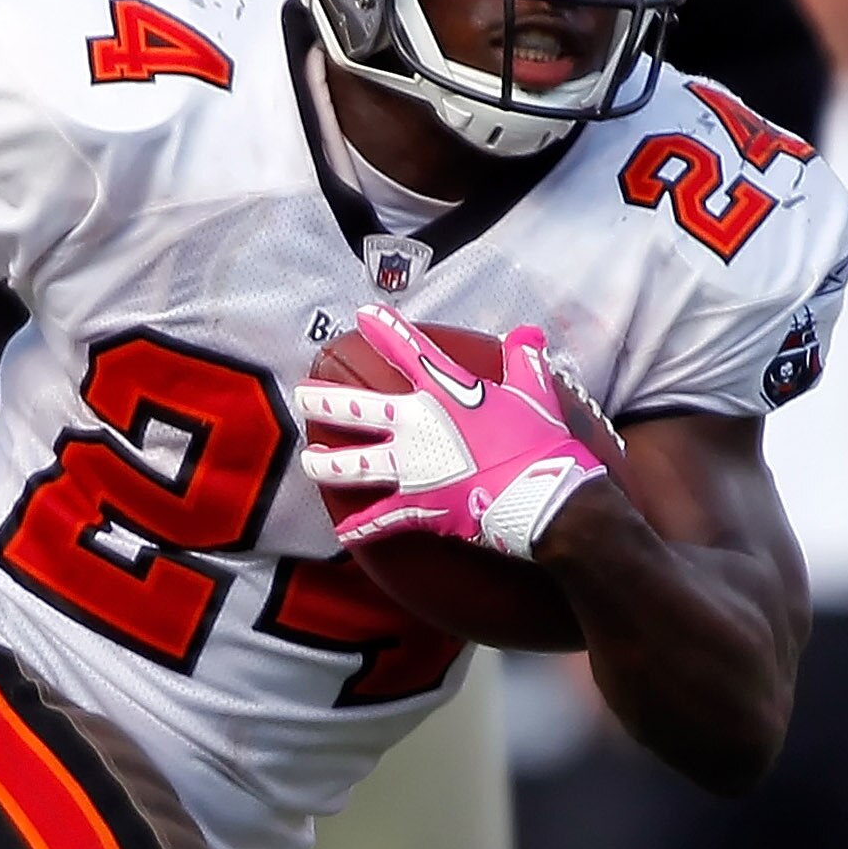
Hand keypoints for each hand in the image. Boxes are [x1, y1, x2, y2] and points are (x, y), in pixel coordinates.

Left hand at [298, 309, 605, 558]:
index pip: (409, 351)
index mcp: (446, 393)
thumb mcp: (536, 391)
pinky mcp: (417, 507)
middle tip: (302, 395)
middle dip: (324, 401)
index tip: (362, 316)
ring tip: (308, 461)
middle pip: (356, 409)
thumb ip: (525, 360)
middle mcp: (418, 426)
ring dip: (326, 464)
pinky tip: (343, 532)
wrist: (545, 497)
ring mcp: (412, 468)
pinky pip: (380, 520)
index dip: (385, 329)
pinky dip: (362, 528)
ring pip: (353, 464)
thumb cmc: (542, 442)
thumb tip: (528, 334)